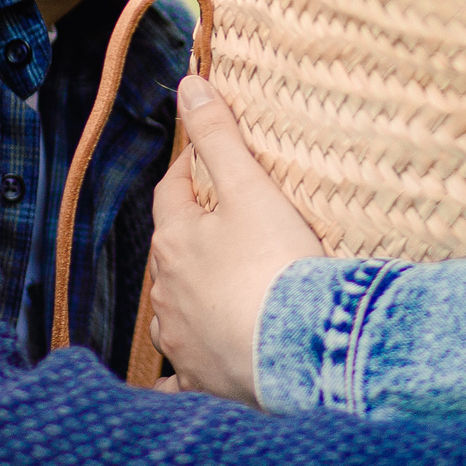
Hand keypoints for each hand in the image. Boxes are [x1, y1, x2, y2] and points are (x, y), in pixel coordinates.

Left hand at [145, 75, 322, 404]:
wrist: (297, 349)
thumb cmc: (274, 264)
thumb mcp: (251, 188)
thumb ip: (219, 135)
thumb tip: (187, 85)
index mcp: (176, 241)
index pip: (171, 193)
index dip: (186, 172)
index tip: (203, 160)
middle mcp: (168, 293)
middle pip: (171, 253)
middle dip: (188, 236)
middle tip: (218, 223)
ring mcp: (182, 340)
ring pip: (172, 312)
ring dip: (185, 299)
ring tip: (209, 291)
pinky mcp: (203, 380)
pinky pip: (182, 378)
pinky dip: (182, 373)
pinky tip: (187, 376)